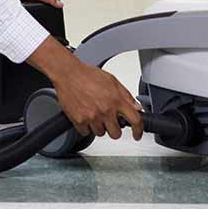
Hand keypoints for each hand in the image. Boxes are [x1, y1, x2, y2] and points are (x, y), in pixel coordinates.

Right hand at [26, 37, 142, 139]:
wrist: (68, 74)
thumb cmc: (88, 75)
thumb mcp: (112, 81)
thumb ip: (126, 95)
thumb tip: (136, 107)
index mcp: (116, 100)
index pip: (135, 120)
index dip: (138, 130)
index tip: (137, 134)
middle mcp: (105, 110)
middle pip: (116, 133)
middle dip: (114, 128)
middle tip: (109, 120)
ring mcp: (92, 117)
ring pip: (101, 133)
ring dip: (99, 127)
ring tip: (94, 113)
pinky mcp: (79, 121)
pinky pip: (86, 132)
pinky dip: (86, 127)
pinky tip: (85, 115)